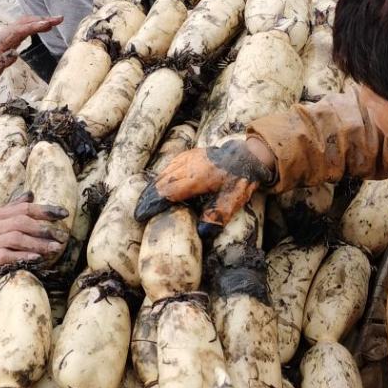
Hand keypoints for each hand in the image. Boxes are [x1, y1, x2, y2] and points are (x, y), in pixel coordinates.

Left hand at [0, 16, 62, 85]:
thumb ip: (3, 61)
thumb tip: (15, 53)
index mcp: (3, 40)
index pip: (23, 30)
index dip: (37, 25)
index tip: (50, 23)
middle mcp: (5, 34)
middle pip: (25, 22)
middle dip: (42, 19)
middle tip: (59, 19)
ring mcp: (6, 34)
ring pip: (24, 22)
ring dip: (39, 19)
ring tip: (54, 21)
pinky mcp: (6, 37)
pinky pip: (22, 26)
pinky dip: (33, 23)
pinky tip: (40, 26)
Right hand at [0, 199, 66, 280]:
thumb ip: (11, 208)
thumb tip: (30, 195)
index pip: (24, 208)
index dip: (45, 209)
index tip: (63, 214)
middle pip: (22, 221)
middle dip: (44, 228)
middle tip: (62, 236)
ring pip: (16, 238)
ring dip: (37, 243)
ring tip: (54, 249)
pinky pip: (4, 255)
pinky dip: (20, 256)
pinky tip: (34, 259)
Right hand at [136, 136, 276, 224]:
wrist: (249, 154)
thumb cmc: (240, 178)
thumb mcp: (232, 200)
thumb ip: (217, 216)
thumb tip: (201, 233)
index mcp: (194, 179)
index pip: (166, 193)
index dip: (152, 205)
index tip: (141, 216)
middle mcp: (187, 167)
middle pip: (160, 182)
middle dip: (148, 197)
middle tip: (138, 212)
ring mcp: (188, 158)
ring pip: (164, 173)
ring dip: (153, 187)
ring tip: (145, 200)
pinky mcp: (190, 154)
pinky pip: (170, 165)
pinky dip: (161, 176)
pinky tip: (159, 182)